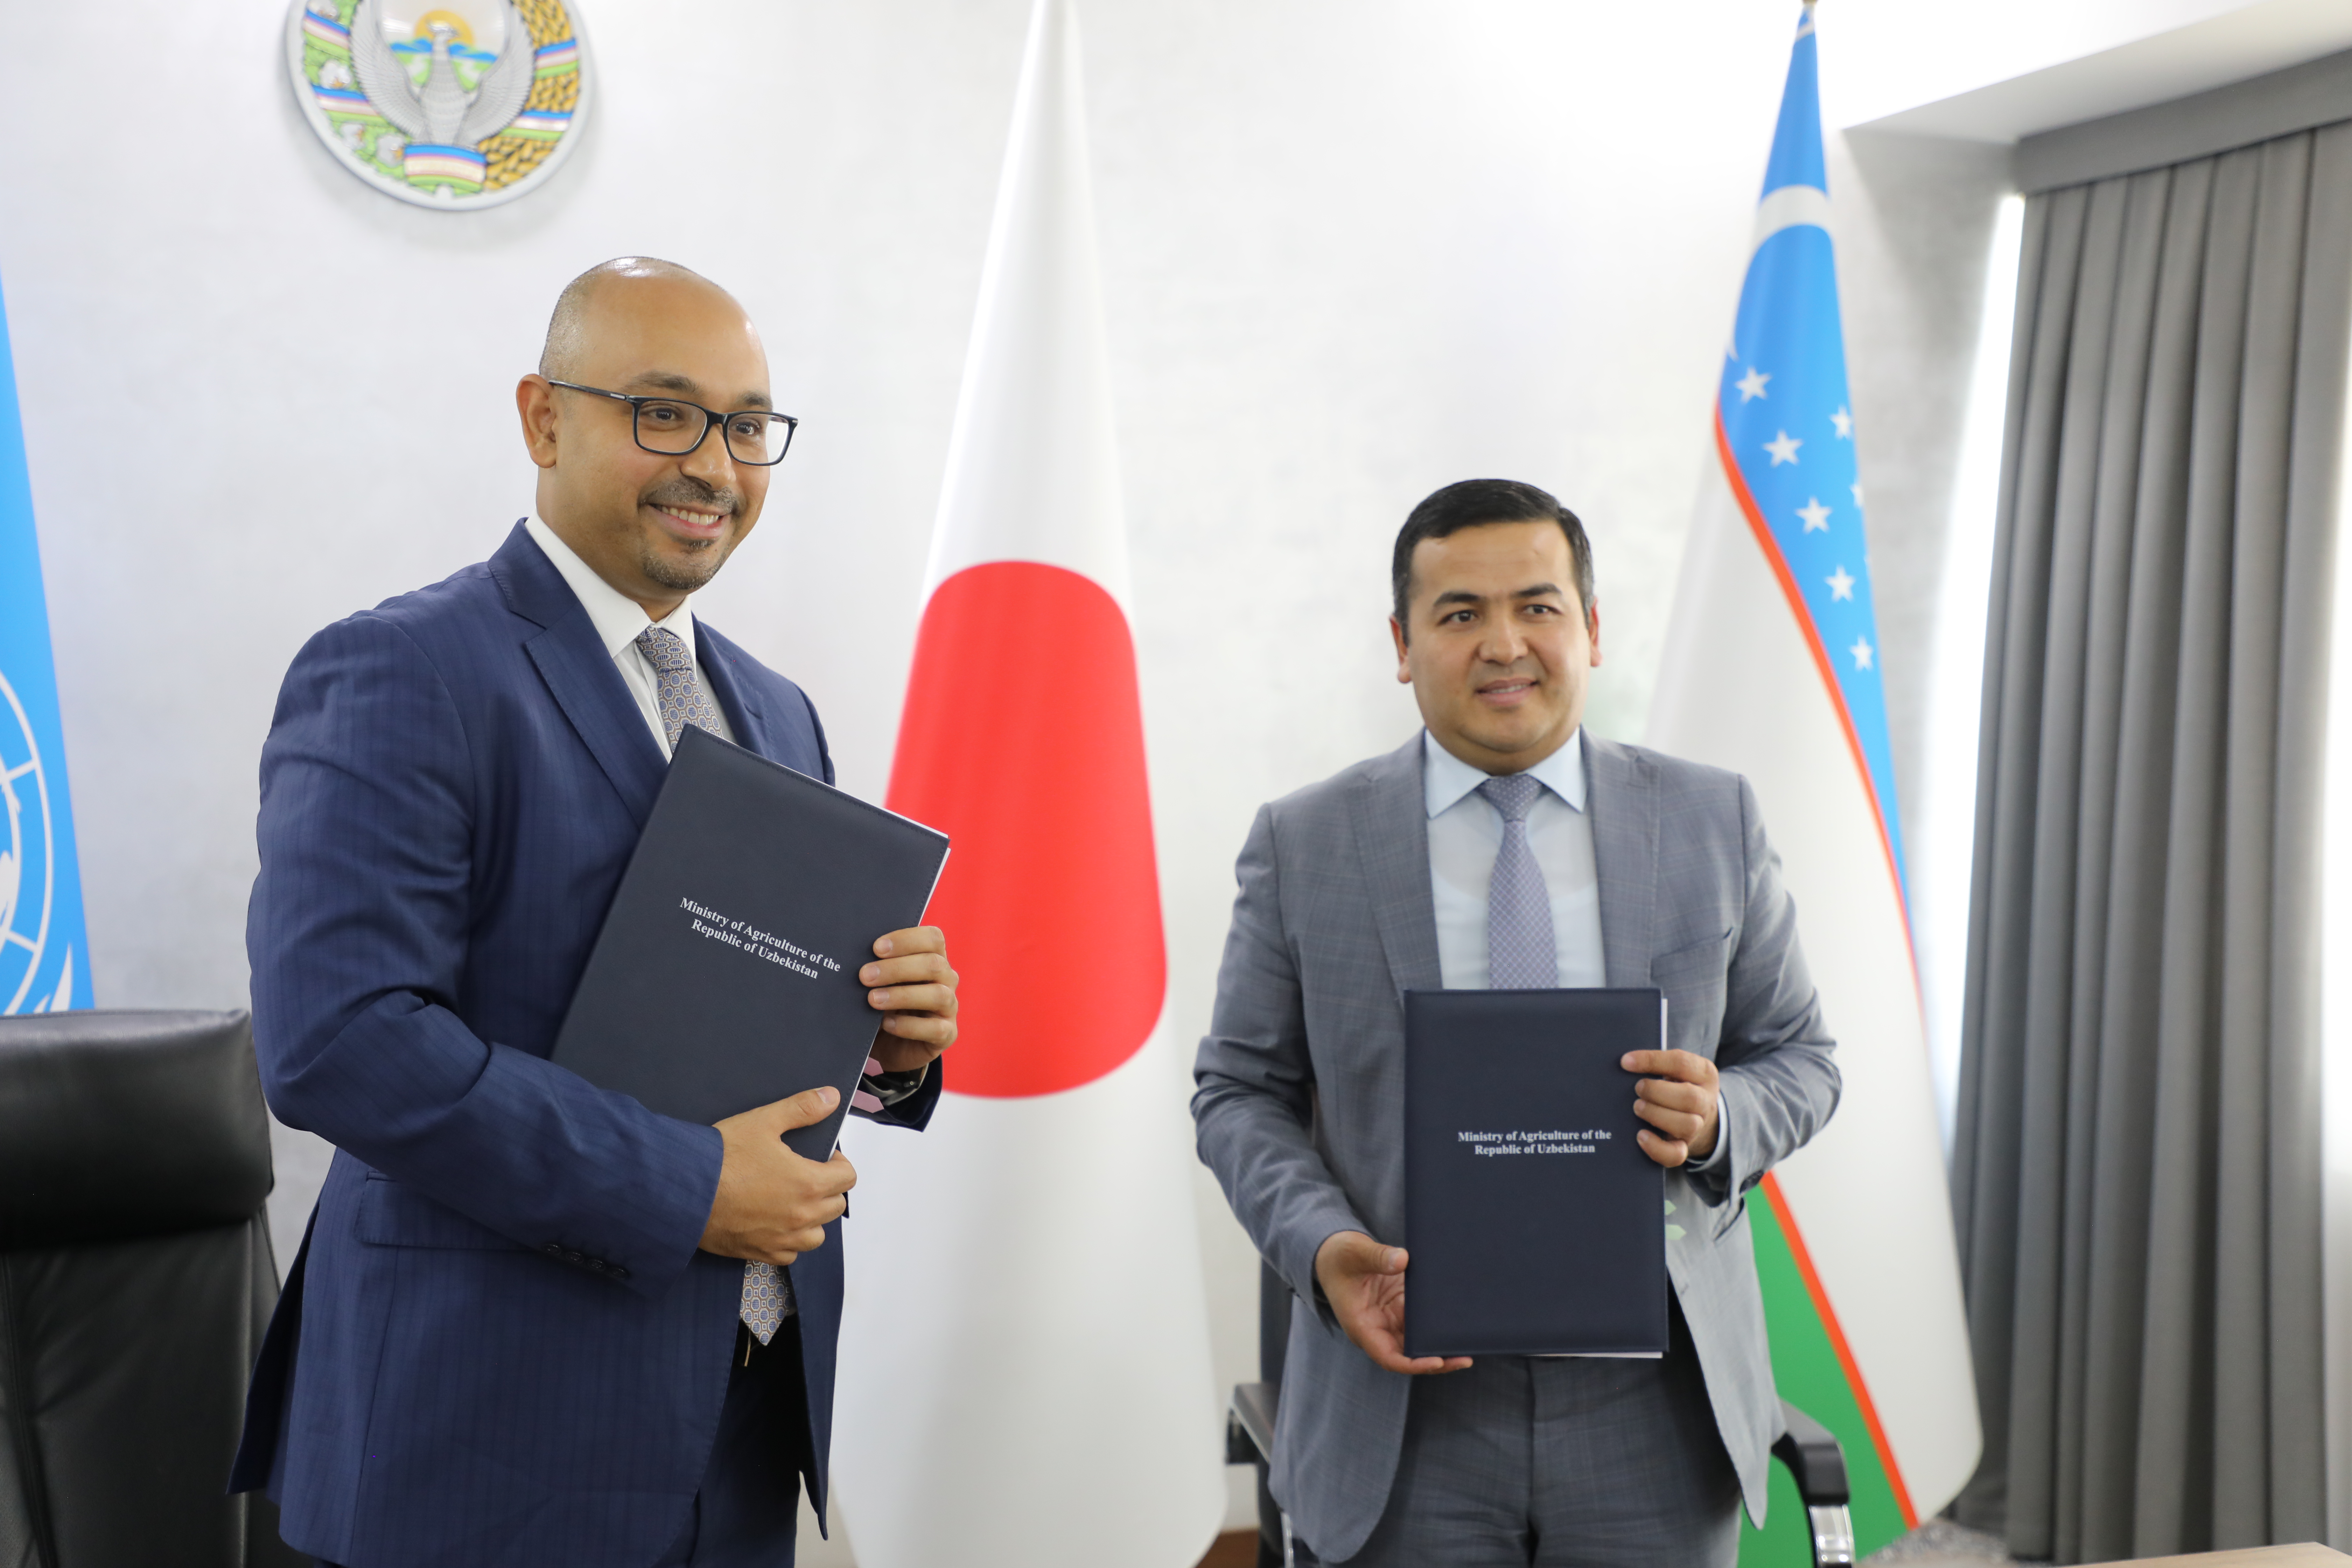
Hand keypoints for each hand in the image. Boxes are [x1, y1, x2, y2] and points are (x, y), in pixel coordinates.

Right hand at [699, 1087, 856, 1264]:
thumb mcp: (764, 1121)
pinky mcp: (759, 1253)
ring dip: (812, 1219)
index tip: (822, 1158)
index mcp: (808, 1183)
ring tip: (793, 1201)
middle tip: (806, 1174)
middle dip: (827, 1188)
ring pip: (816, 1235)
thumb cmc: (722, 1157)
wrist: (682, 1189)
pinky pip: (789, 1255)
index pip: (847, 1178)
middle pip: (835, 1206)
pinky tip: (774, 1224)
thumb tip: (831, 1097)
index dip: (838, 1163)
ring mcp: (781, 1239)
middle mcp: (800, 1216)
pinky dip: (788, 1242)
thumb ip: (802, 1109)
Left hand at [861, 926, 957, 1075]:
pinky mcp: (947, 1034)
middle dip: (897, 968)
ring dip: (903, 995)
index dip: (907, 940)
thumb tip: (854, 957)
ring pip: (938, 995)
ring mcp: (949, 1007)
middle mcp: (946, 979)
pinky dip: (909, 1026)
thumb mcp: (880, 983)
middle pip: (933, 965)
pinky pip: (936, 1029)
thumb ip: (876, 967)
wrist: (891, 1044)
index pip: (933, 938)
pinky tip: (887, 1024)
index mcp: (933, 958)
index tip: (876, 948)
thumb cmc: (884, 1004)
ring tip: (873, 1000)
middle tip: (865, 975)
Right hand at [1313, 1231, 1472, 1375]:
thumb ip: (1377, 1256)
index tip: (1435, 1362)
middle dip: (1436, 1360)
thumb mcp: (1354, 1253)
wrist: (1335, 1253)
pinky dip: (1438, 1324)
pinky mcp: (1400, 1307)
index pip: (1388, 1356)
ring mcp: (1390, 1319)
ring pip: (1418, 1341)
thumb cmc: (1339, 1257)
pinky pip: (1422, 1322)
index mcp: (1362, 1326)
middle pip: (1409, 1355)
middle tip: (1464, 1357)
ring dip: (1440, 1344)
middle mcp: (1378, 1329)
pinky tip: (1457, 1320)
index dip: (1412, 1364)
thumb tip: (1403, 1260)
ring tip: (1469, 1344)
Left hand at [1622, 1048, 1719, 1167]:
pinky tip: (1641, 1135)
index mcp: (1704, 1073)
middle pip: (1690, 1098)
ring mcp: (1698, 1126)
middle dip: (1657, 1092)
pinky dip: (1657, 1147)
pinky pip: (1677, 1154)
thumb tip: (1625, 1063)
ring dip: (1657, 1115)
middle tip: (1638, 1088)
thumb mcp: (1676, 1068)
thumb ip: (1657, 1063)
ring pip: (1687, 1125)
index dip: (1652, 1061)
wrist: (1699, 1113)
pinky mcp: (1685, 1146)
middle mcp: (1705, 1101)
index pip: (1681, 1063)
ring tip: (1638, 1107)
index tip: (1626, 1062)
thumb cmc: (1677, 1084)